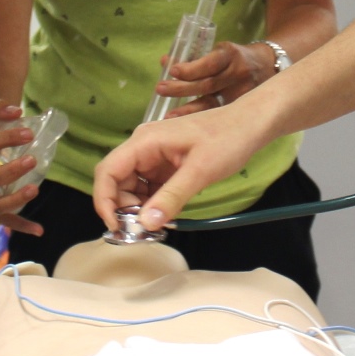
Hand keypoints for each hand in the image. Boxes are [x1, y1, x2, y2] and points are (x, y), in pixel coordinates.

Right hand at [92, 100, 273, 232]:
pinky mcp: (165, 164)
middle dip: (124, 208)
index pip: (108, 171)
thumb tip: (146, 223)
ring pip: (132, 187)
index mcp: (145, 142)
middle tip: (143, 231)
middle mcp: (143, 147)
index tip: (117, 226)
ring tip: (156, 225)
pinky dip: (152, 203)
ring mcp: (154, 156)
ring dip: (138, 208)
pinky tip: (165, 214)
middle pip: (117, 182)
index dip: (105, 201)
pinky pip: (149, 187)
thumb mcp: (201, 170)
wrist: (250, 124)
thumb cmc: (227, 139)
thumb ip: (172, 197)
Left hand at [158, 42, 273, 115]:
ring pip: (213, 104)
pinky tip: (186, 127)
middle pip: (208, 84)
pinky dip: (201, 120)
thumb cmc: (237, 58)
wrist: (270, 66)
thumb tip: (164, 61)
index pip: (210, 63)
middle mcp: (238, 74)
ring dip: (189, 110)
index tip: (173, 70)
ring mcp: (243, 93)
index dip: (191, 68)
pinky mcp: (244, 108)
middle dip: (182, 89)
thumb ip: (195, 59)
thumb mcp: (221, 51)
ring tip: (168, 117)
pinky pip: (219, 116)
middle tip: (160, 89)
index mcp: (231, 55)